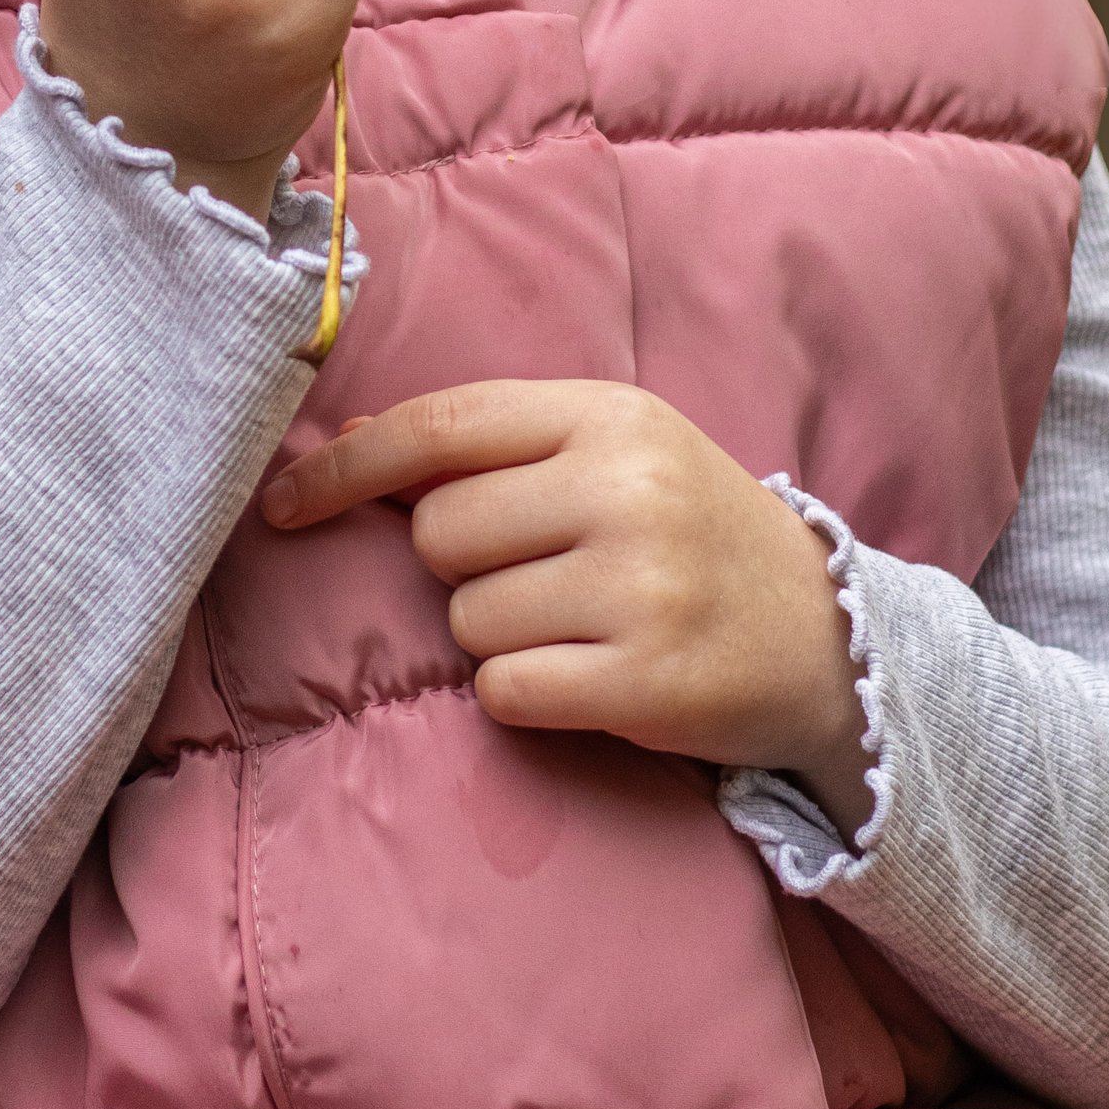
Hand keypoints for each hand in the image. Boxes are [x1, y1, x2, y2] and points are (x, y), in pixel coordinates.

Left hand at [261, 380, 872, 834]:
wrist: (825, 634)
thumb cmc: (691, 531)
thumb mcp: (613, 452)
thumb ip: (494, 444)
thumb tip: (350, 440)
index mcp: (608, 415)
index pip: (440, 427)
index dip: (346, 465)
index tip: (284, 501)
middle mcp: (625, 488)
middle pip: (439, 534)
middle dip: (462, 566)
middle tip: (539, 574)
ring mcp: (641, 587)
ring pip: (468, 620)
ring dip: (498, 635)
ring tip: (579, 625)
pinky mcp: (646, 683)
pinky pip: (505, 691)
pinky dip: (525, 693)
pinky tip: (586, 677)